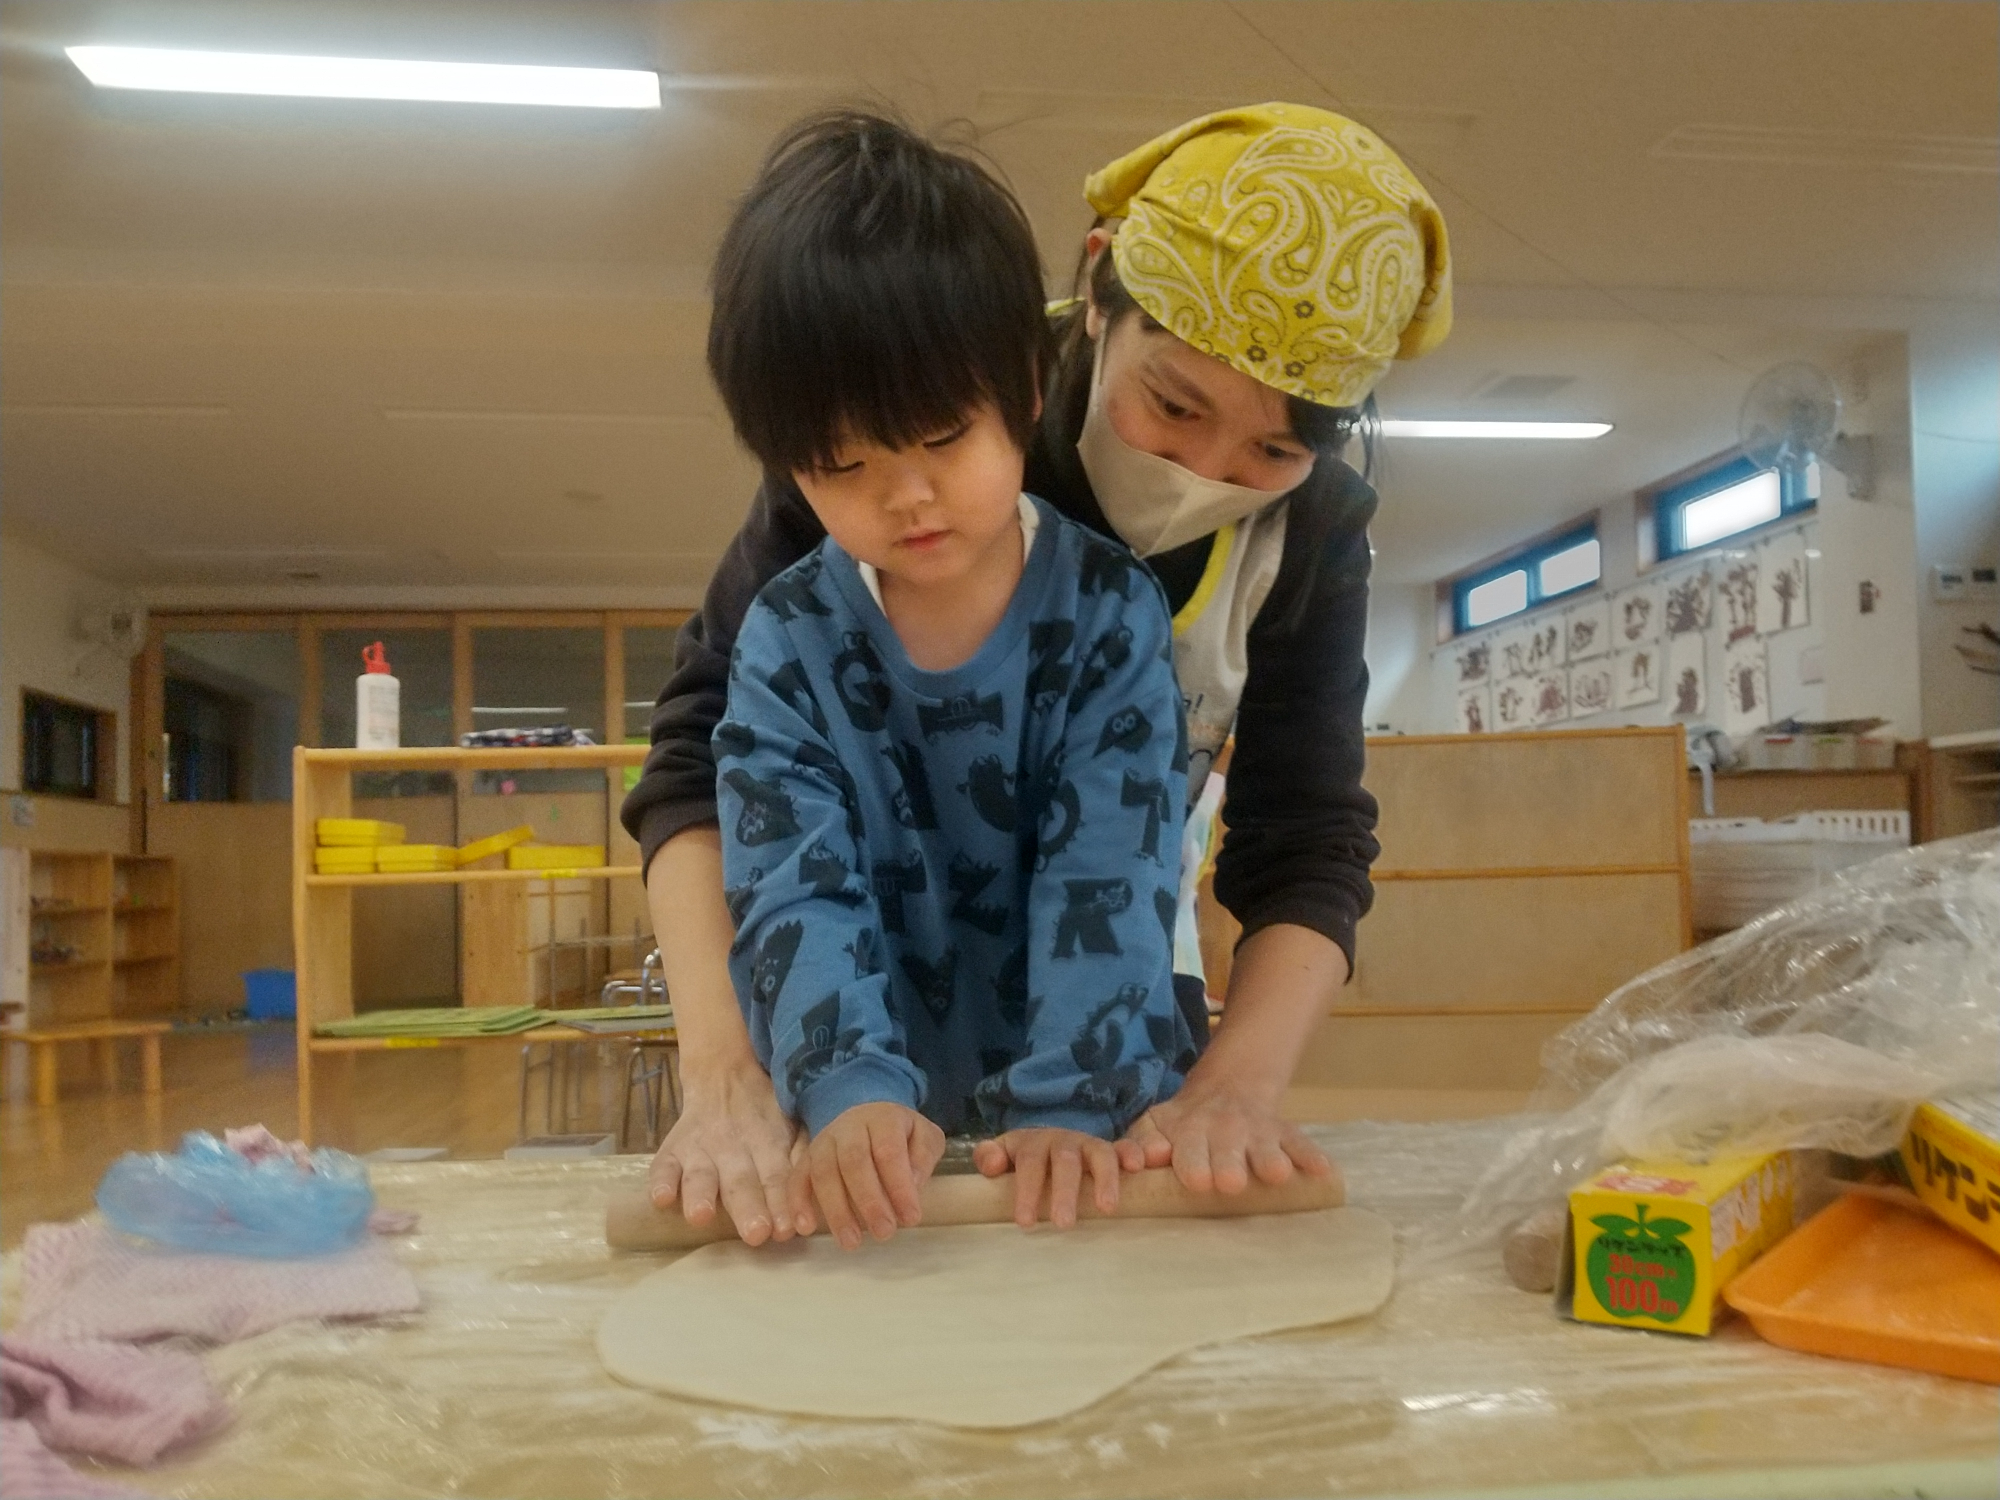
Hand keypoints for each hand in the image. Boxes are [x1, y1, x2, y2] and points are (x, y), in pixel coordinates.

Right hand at [647, 1056, 801, 1246]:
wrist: (724, 1073)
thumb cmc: (767, 1113)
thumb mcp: (792, 1125)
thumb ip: (802, 1154)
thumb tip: (817, 1194)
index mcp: (767, 1145)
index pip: (777, 1177)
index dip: (783, 1203)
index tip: (789, 1230)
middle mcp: (733, 1149)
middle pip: (741, 1182)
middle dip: (748, 1208)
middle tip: (756, 1233)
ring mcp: (700, 1149)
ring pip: (700, 1175)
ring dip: (701, 1195)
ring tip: (701, 1216)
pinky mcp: (673, 1149)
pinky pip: (663, 1165)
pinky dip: (661, 1181)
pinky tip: (661, 1199)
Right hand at [791, 1102, 943, 1250]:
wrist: (867, 1117)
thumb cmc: (901, 1136)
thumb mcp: (925, 1137)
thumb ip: (923, 1157)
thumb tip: (912, 1183)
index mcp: (883, 1119)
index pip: (889, 1151)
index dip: (899, 1186)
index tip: (911, 1218)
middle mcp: (850, 1127)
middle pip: (853, 1161)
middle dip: (869, 1201)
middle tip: (884, 1233)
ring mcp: (825, 1142)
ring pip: (824, 1173)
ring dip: (836, 1210)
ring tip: (851, 1242)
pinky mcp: (807, 1159)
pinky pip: (797, 1178)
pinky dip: (798, 1203)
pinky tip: (805, 1228)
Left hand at [973, 1129, 1126, 1227]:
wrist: (1050, 1140)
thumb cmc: (1026, 1160)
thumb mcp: (1003, 1154)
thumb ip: (989, 1157)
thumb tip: (991, 1166)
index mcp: (1033, 1143)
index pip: (1029, 1164)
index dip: (1027, 1191)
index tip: (1025, 1222)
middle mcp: (1063, 1141)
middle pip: (1065, 1161)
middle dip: (1065, 1192)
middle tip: (1063, 1225)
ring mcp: (1089, 1145)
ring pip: (1099, 1155)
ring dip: (1104, 1179)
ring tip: (1107, 1209)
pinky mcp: (1112, 1151)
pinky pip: (1125, 1148)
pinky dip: (1132, 1154)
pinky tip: (1137, 1168)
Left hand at [1122, 1075, 1331, 1194]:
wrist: (1228, 1087)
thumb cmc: (1183, 1124)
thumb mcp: (1154, 1125)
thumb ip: (1140, 1143)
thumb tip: (1137, 1161)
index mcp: (1189, 1130)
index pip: (1188, 1148)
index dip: (1191, 1162)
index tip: (1196, 1181)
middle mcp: (1224, 1129)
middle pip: (1227, 1149)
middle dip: (1229, 1164)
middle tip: (1231, 1182)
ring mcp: (1257, 1130)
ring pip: (1265, 1146)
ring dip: (1269, 1159)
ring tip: (1277, 1174)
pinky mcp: (1285, 1132)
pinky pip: (1300, 1142)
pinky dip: (1311, 1155)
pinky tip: (1323, 1170)